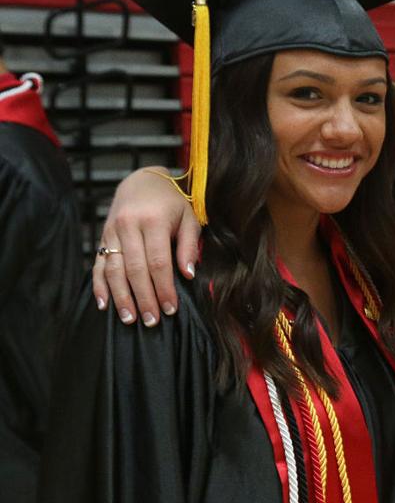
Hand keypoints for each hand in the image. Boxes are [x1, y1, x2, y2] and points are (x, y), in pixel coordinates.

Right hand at [92, 167, 200, 324]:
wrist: (142, 180)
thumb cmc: (172, 202)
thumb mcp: (189, 217)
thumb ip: (189, 244)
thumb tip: (188, 274)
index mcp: (153, 221)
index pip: (159, 262)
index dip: (164, 288)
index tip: (170, 309)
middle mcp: (129, 226)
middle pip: (135, 270)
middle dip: (144, 298)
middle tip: (151, 322)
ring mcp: (112, 232)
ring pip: (114, 269)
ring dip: (121, 297)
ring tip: (129, 319)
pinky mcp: (102, 236)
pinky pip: (98, 264)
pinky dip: (99, 285)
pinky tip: (104, 304)